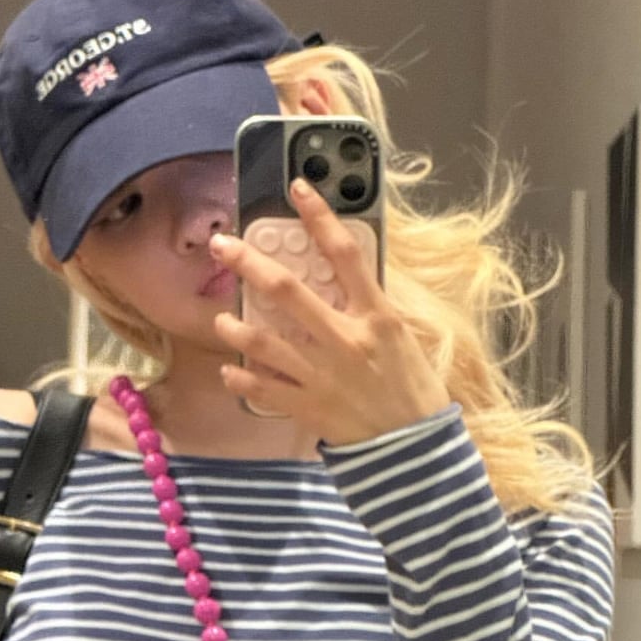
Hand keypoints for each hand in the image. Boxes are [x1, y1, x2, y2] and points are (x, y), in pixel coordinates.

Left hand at [210, 178, 451, 445]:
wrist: (419, 452)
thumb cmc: (416, 390)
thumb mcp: (404, 338)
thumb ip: (370, 308)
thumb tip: (341, 278)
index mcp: (376, 317)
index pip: (346, 254)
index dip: (320, 216)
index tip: (298, 188)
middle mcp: (345, 340)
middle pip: (287, 291)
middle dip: (249, 263)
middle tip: (223, 244)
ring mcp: (323, 375)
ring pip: (264, 342)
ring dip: (235, 327)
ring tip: (221, 320)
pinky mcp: (308, 407)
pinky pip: (264, 390)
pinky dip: (242, 379)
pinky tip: (230, 370)